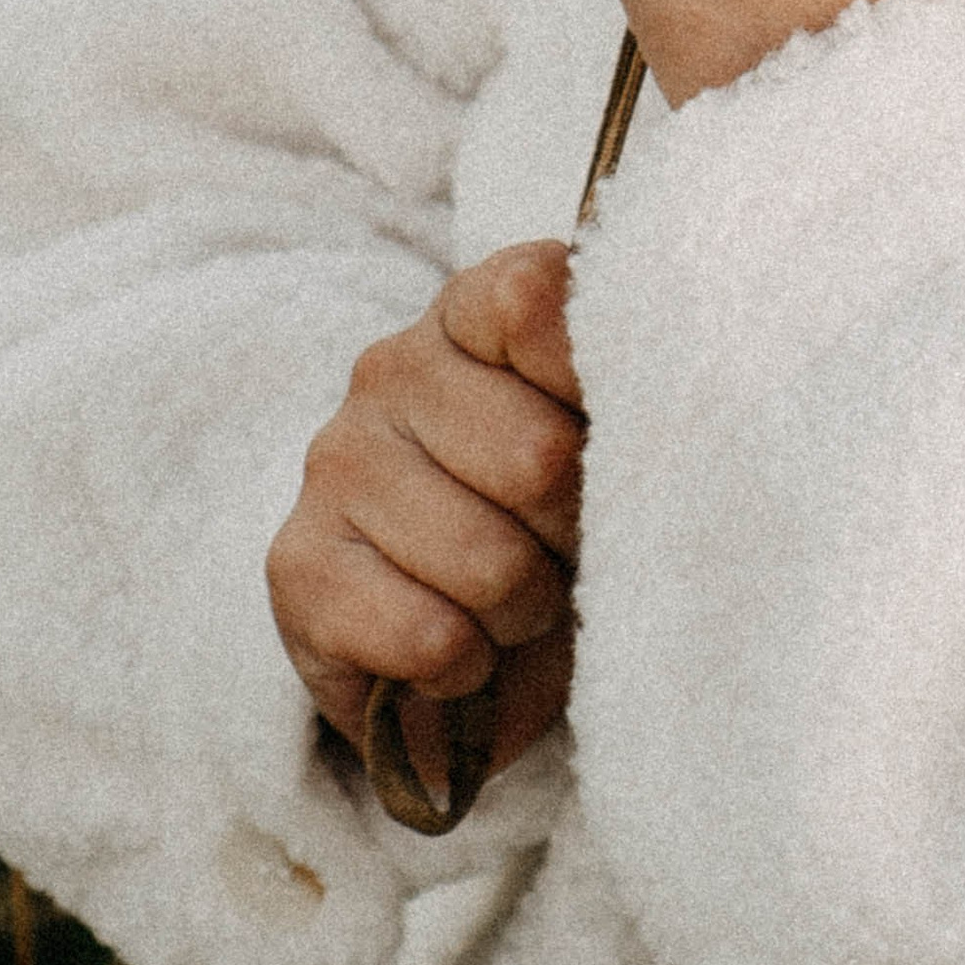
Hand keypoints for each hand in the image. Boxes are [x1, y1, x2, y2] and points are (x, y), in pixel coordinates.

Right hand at [267, 241, 582, 813]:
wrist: (452, 647)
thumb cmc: (551, 522)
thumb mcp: (602, 441)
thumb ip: (627, 396)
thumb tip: (667, 407)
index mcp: (475, 311)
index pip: (536, 296)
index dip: (596, 385)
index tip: (609, 434)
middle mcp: (392, 367)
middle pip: (536, 457)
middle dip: (575, 532)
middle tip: (567, 549)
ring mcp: (335, 461)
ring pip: (488, 563)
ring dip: (527, 613)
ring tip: (517, 603)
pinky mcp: (297, 566)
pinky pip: (427, 638)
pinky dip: (468, 668)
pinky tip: (462, 651)